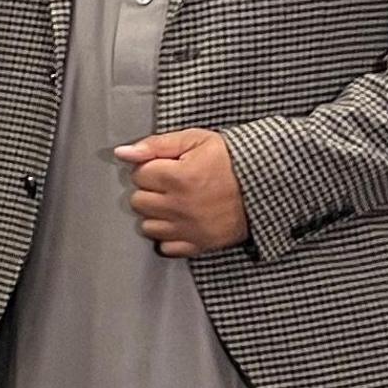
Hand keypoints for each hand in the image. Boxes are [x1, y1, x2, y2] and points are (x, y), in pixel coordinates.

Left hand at [113, 128, 248, 257]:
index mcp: (178, 177)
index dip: (150, 168)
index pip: (138, 175)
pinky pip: (166, 247)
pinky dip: (169, 237)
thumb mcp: (195, 140)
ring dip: (156, 215)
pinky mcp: (199, 244)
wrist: (266, 183)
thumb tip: (122, 153)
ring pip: (147, 226)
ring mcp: (189, 228)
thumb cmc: (229, 159)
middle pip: (138, 202)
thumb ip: (155, 145)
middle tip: (170, 185)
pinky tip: (181, 222)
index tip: (166, 167)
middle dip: (150, 191)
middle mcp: (180, 206)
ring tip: (175, 203)